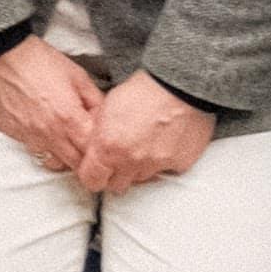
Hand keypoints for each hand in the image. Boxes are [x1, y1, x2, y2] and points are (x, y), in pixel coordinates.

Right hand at [0, 32, 102, 174]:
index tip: (102, 147)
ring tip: (65, 142)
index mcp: (70, 119)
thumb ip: (95, 100)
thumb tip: (105, 116)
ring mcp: (28, 136)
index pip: (93, 154)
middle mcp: (50, 134)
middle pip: (75, 164)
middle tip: (87, 148)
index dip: (101, 153)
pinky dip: (42, 145)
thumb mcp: (77, 75)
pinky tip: (43, 130)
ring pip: (53, 163)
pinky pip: (32, 149)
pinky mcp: (11, 132)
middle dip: (85, 160)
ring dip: (63, 157)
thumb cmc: (38, 60)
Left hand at [76, 72, 219, 194]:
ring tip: (142, 145)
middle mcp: (131, 161)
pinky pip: (166, 171)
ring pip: (141, 178)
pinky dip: (162, 161)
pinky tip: (162, 143)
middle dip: (114, 175)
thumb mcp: (106, 108)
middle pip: (117, 185)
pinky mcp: (179, 164)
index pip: (91, 181)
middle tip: (118, 158)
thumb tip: (93, 151)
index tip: (95, 171)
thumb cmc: (141, 90)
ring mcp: (157, 165)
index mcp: (108, 147)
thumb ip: (98, 136)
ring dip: (138, 167)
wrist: (178, 85)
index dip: (92, 176)